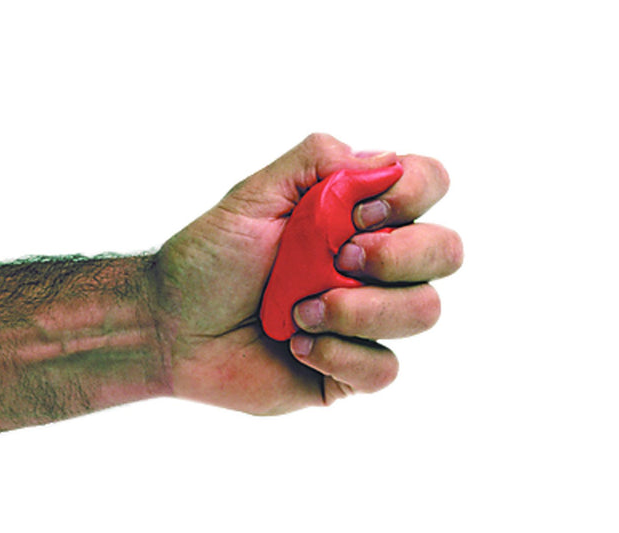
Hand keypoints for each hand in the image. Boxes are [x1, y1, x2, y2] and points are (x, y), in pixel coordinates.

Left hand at [150, 133, 462, 413]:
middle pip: (447, 251)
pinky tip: (296, 346)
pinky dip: (339, 355)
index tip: (357, 212)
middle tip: (337, 258)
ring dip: (360, 310)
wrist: (171, 326)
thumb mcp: (253, 194)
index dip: (412, 193)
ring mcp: (369, 316)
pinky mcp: (354, 368)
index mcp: (358, 213)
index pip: (430, 183)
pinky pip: (385, 368)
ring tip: (300, 312)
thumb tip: (384, 161)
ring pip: (425, 311)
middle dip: (397, 256)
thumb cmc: (210, 258)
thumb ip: (315, 161)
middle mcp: (375, 263)